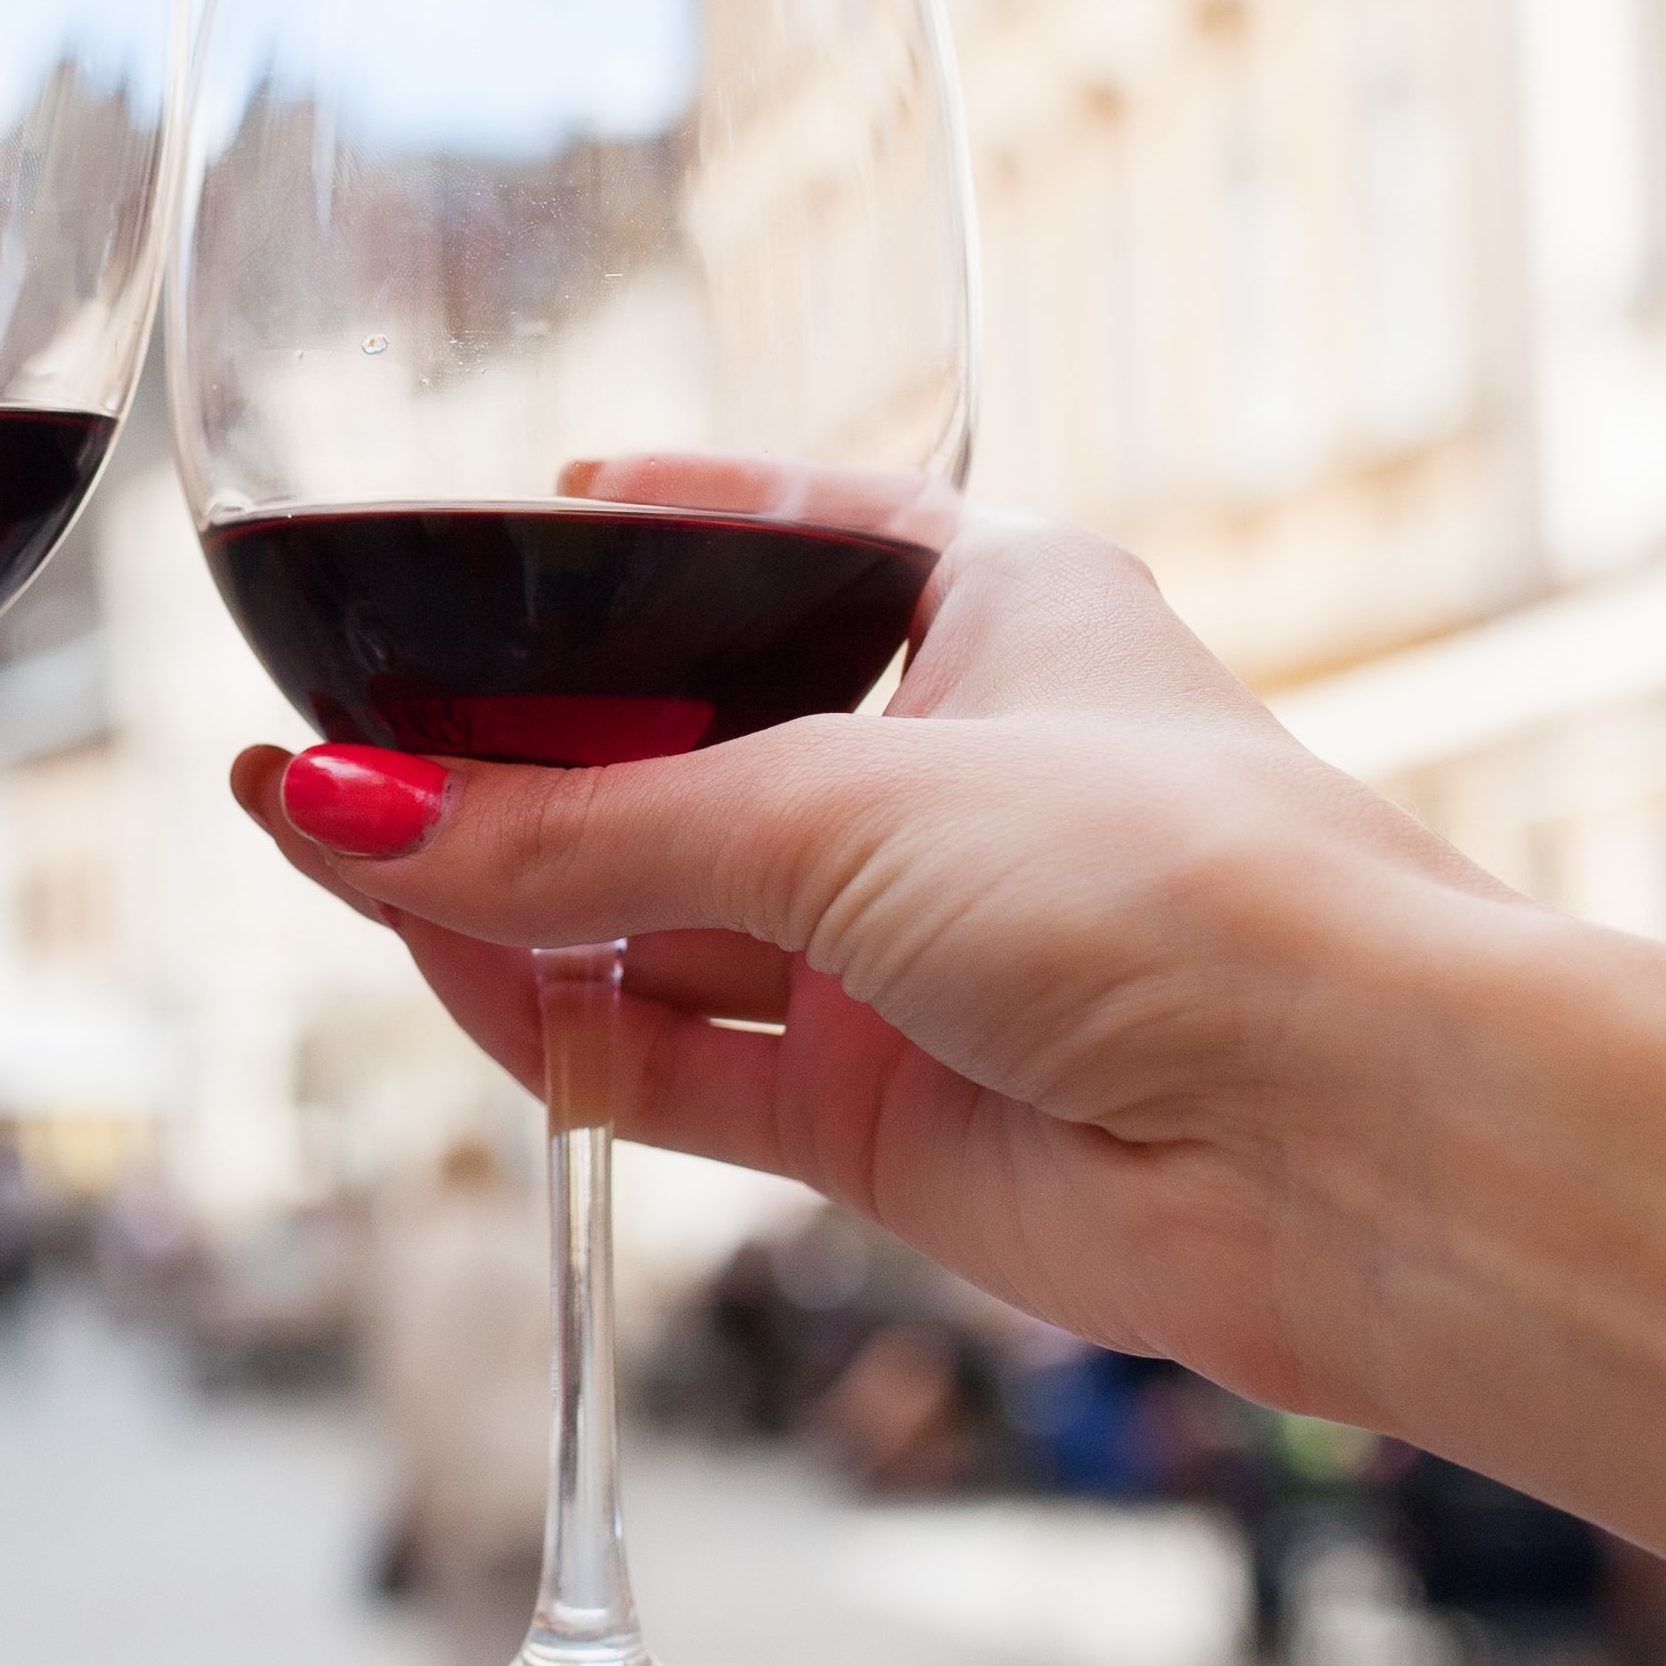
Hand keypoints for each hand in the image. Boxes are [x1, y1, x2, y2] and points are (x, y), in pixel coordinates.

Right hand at [227, 511, 1509, 1420]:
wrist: (1353, 1139)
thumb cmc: (1177, 886)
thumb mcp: (837, 806)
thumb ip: (575, 829)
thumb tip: (346, 814)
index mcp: (993, 610)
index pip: (781, 536)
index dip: (644, 530)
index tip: (499, 526)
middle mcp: (943, 775)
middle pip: (675, 751)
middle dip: (508, 747)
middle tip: (327, 730)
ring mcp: (903, 957)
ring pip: (646, 916)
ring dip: (490, 888)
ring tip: (312, 837)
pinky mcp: (874, 1116)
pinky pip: (661, 1056)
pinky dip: (541, 1019)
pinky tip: (419, 955)